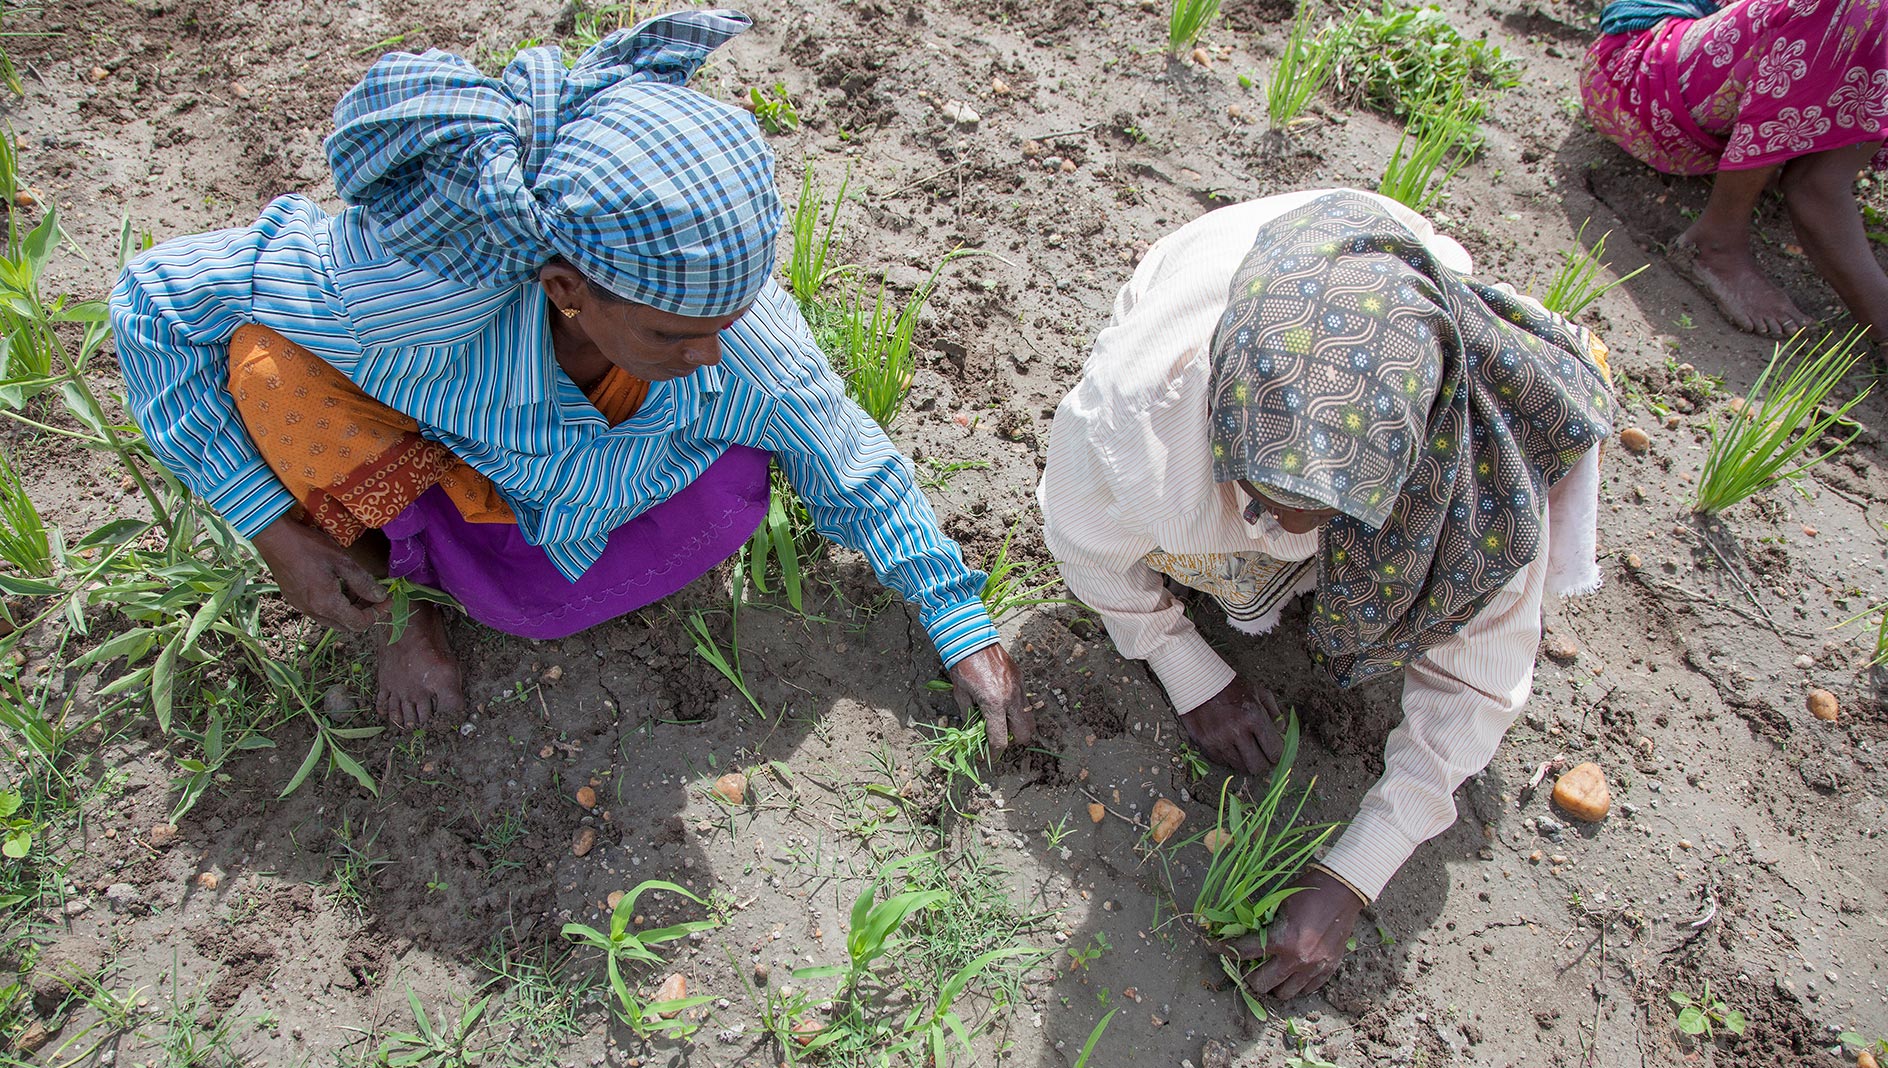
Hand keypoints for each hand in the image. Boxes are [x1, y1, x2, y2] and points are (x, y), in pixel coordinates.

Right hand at [251, 515, 388, 632]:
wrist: (274, 539)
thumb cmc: (309, 547)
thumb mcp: (343, 562)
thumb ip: (363, 582)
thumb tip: (380, 596)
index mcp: (327, 604)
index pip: (359, 623)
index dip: (377, 614)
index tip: (387, 599)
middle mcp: (314, 612)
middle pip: (347, 625)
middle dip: (364, 613)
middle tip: (375, 595)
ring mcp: (302, 608)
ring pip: (333, 620)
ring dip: (349, 610)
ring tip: (358, 589)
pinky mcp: (295, 600)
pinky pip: (320, 612)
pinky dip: (334, 605)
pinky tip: (338, 587)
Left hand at [947, 645, 1030, 751]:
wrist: (972, 639)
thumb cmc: (962, 666)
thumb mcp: (960, 694)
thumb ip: (969, 714)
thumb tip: (971, 729)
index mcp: (994, 705)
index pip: (999, 739)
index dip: (994, 753)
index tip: (987, 757)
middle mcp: (1011, 699)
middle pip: (1025, 734)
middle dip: (1014, 742)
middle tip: (999, 738)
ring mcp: (1019, 688)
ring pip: (1029, 718)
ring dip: (1018, 725)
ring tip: (1002, 722)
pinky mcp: (1021, 679)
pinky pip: (1025, 701)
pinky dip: (1017, 709)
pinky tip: (1004, 704)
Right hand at [1178, 676, 1284, 773]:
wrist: (1198, 682)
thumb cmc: (1231, 687)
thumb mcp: (1258, 692)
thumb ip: (1274, 712)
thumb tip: (1282, 731)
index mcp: (1254, 717)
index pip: (1274, 750)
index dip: (1277, 755)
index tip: (1274, 753)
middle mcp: (1237, 731)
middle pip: (1257, 766)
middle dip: (1263, 764)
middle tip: (1261, 757)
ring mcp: (1219, 739)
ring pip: (1239, 767)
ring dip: (1245, 761)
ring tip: (1244, 751)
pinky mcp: (1205, 744)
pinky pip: (1222, 762)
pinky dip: (1228, 757)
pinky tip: (1230, 747)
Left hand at [1220, 868, 1365, 999]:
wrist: (1342, 891)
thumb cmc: (1307, 891)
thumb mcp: (1277, 904)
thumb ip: (1261, 924)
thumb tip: (1238, 932)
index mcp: (1280, 939)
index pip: (1242, 951)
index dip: (1222, 949)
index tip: (1211, 947)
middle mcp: (1296, 959)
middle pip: (1260, 984)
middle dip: (1248, 976)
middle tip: (1246, 967)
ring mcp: (1313, 967)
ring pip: (1284, 994)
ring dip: (1273, 985)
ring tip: (1270, 973)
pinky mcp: (1328, 969)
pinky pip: (1306, 990)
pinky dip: (1296, 985)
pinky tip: (1291, 974)